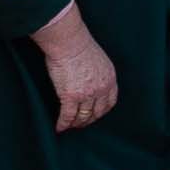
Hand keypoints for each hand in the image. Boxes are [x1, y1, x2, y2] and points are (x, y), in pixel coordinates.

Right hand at [33, 0, 118, 129]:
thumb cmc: (79, 44)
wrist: (69, 41)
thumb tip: (89, 78)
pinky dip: (63, 124)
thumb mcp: (98, 59)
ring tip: (70, 126)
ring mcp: (87, 94)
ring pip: (83, 116)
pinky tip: (59, 128)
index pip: (110, 101)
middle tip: (81, 123)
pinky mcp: (71, 96)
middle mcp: (101, 88)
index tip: (96, 114)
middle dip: (89, 120)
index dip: (102, 111)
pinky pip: (68, 115)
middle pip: (97, 112)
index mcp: (110, 78)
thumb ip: (98, 72)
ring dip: (76, 123)